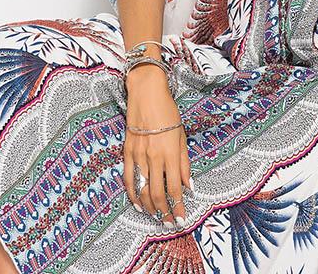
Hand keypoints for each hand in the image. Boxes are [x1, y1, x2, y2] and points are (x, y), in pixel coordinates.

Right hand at [122, 68, 192, 227]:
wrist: (147, 93)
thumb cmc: (168, 112)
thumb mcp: (182, 135)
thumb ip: (185, 163)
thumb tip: (190, 186)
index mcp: (170, 152)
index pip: (175, 187)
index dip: (178, 206)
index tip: (181, 219)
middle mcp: (154, 156)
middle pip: (157, 193)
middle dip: (164, 212)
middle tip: (168, 223)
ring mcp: (138, 155)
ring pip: (142, 189)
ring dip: (149, 207)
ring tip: (156, 217)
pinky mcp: (127, 152)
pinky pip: (128, 178)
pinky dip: (132, 194)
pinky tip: (138, 204)